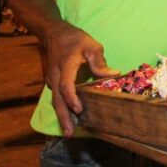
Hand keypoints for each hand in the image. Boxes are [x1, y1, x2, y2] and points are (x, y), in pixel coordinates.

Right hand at [42, 22, 119, 136]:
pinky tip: (69, 119)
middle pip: (58, 100)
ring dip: (62, 117)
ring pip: (56, 101)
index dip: (72, 98)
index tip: (79, 109)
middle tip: (70, 133)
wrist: (54, 34)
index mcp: (65, 67)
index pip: (66, 85)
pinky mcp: (53, 83)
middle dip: (64, 117)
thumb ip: (99, 62)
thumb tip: (113, 74)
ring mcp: (52, 81)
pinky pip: (57, 98)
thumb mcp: (91, 46)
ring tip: (69, 132)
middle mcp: (55, 76)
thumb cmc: (75, 39)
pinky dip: (62, 109)